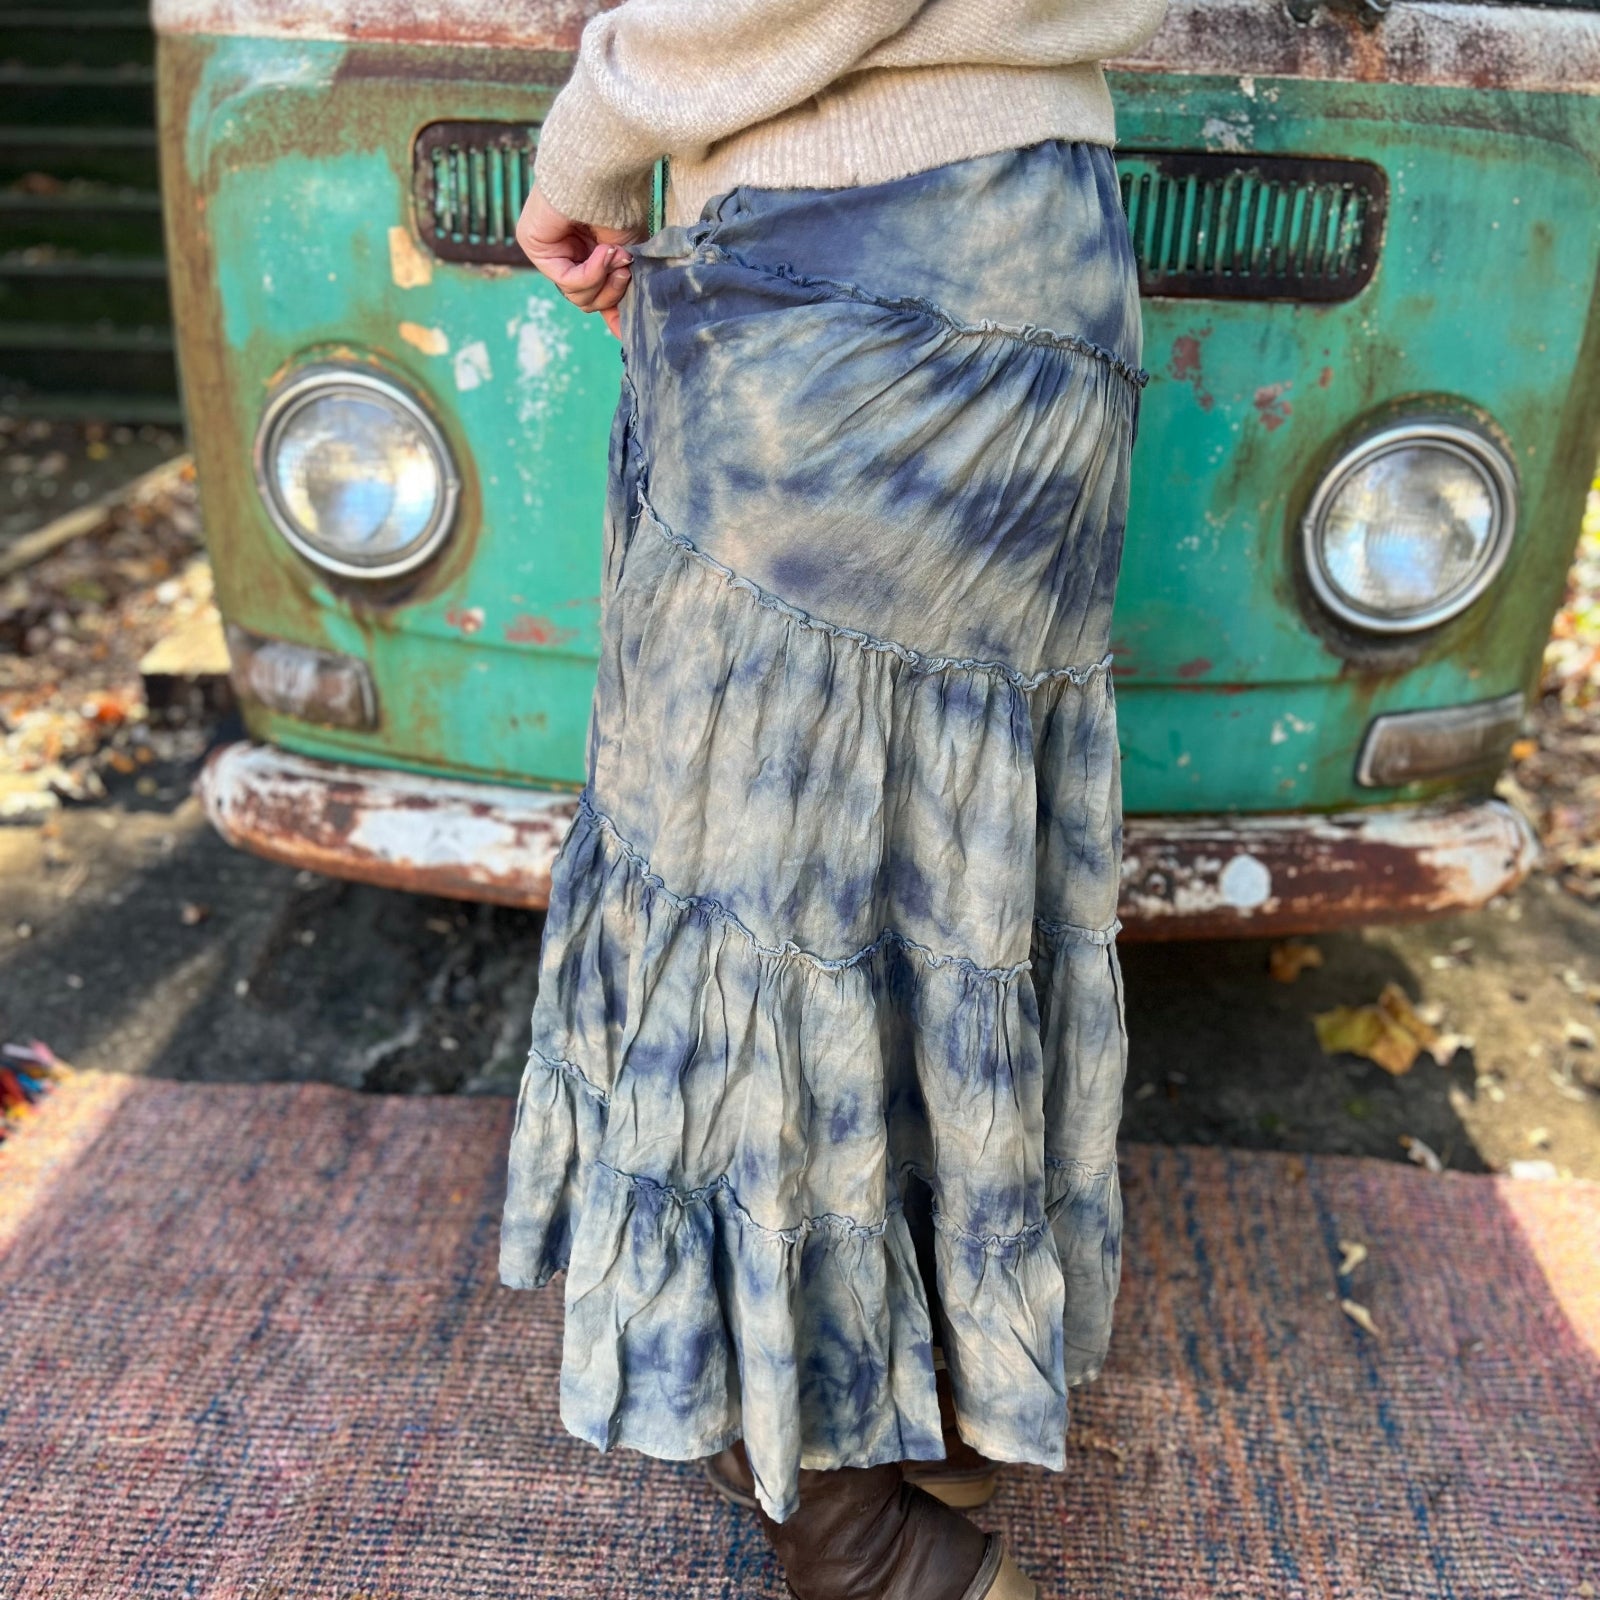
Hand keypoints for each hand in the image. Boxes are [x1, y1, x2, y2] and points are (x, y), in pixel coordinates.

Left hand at [515, 187, 641, 337]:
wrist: (603, 169)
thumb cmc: (619, 201)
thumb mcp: (627, 253)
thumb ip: (620, 287)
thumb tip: (619, 332)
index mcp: (584, 251)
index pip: (592, 294)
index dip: (610, 312)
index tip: (625, 332)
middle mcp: (564, 251)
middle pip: (586, 301)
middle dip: (611, 291)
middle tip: (626, 269)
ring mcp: (547, 248)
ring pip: (577, 296)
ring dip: (603, 281)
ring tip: (616, 256)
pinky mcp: (533, 243)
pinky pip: (566, 281)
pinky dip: (590, 273)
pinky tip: (603, 253)